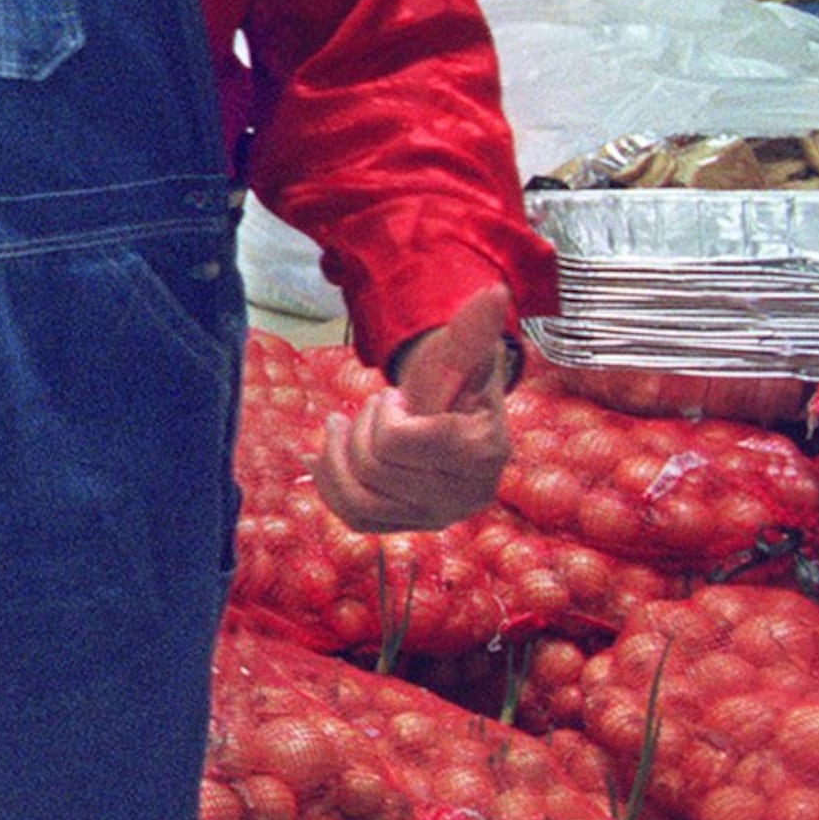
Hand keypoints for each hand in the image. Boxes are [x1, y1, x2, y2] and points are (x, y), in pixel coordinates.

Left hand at [315, 284, 516, 533]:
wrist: (452, 415)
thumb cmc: (453, 380)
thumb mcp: (458, 354)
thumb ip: (472, 329)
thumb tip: (494, 291)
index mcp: (486, 451)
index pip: (397, 441)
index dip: (385, 413)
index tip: (400, 399)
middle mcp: (468, 495)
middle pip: (372, 467)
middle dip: (362, 427)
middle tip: (379, 409)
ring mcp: (439, 518)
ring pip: (357, 498)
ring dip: (337, 455)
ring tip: (340, 426)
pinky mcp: (411, 528)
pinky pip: (353, 518)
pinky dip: (331, 483)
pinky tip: (324, 455)